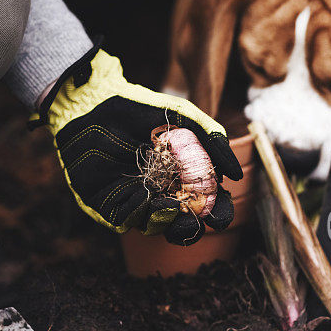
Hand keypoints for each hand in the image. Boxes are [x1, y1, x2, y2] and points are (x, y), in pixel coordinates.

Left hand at [31, 42, 242, 244]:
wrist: (94, 104)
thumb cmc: (138, 108)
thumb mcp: (183, 117)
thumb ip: (212, 140)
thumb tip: (236, 175)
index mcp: (180, 177)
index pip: (204, 203)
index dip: (216, 212)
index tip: (220, 213)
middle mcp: (160, 192)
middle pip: (182, 222)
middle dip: (193, 226)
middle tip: (200, 221)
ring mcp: (135, 201)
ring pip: (156, 225)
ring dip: (168, 221)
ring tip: (173, 207)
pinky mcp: (109, 205)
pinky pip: (128, 218)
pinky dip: (140, 211)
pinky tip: (146, 196)